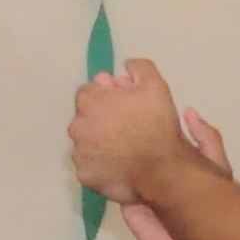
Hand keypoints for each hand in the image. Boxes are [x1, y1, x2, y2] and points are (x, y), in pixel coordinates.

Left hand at [67, 60, 186, 201]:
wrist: (162, 169)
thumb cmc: (157, 125)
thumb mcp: (155, 86)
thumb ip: (140, 68)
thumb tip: (127, 63)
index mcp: (89, 102)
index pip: (89, 92)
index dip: (107, 96)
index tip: (124, 104)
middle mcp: (77, 126)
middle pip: (86, 118)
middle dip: (102, 119)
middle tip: (127, 127)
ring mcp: (79, 154)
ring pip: (87, 143)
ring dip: (100, 142)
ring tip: (125, 148)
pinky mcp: (85, 176)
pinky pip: (90, 167)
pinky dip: (101, 165)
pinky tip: (118, 165)